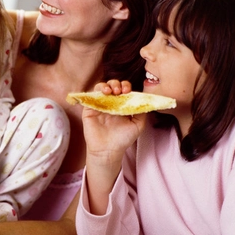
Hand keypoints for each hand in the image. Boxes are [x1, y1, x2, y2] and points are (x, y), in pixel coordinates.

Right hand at [81, 80, 146, 214]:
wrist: (108, 150)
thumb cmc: (123, 139)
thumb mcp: (138, 125)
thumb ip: (142, 112)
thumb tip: (145, 99)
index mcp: (121, 105)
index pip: (123, 90)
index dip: (126, 87)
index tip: (128, 91)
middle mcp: (110, 103)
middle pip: (112, 86)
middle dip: (116, 84)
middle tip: (119, 91)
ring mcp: (99, 105)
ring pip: (100, 88)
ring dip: (106, 85)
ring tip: (110, 91)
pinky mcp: (89, 109)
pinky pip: (90, 96)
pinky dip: (96, 91)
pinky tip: (102, 93)